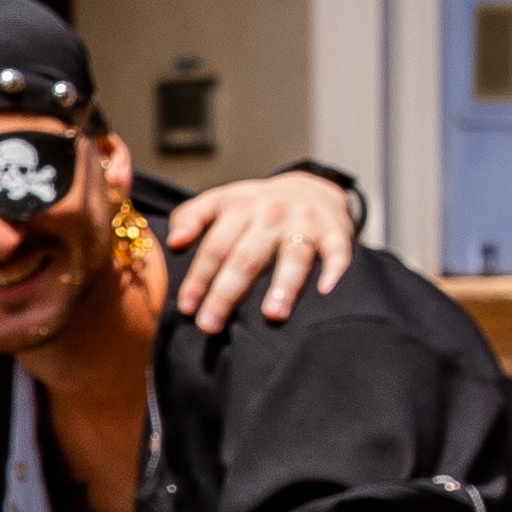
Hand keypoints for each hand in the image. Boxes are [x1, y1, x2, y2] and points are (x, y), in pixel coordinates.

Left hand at [169, 169, 361, 330]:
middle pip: (246, 257)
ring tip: (272, 315)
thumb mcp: (221, 201)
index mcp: (240, 207)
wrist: (311, 187)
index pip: (215, 247)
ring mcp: (305, 223)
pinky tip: (325, 292)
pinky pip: (337, 251)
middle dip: (227, 293)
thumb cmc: (256, 205)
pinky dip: (334, 269)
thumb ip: (192, 217)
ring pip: (293, 256)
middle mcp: (272, 214)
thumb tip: (173, 242)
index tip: (186, 308)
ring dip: (283, 285)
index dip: (199, 278)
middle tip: (210, 324)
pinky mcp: (336, 231)